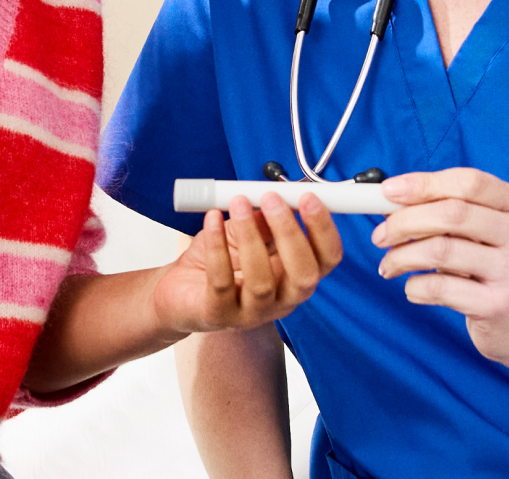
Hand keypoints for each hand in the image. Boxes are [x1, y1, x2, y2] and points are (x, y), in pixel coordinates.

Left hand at [153, 192, 342, 334]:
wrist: (180, 289)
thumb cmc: (220, 260)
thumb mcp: (246, 232)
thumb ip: (264, 218)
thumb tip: (279, 193)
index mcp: (296, 276)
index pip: (327, 259)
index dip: (324, 229)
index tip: (309, 197)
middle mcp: (282, 300)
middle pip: (304, 275)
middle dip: (291, 233)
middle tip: (271, 199)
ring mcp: (252, 313)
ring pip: (262, 282)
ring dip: (250, 236)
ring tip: (237, 204)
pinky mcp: (219, 315)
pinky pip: (222, 283)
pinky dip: (217, 246)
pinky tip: (212, 220)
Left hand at [372, 168, 508, 361]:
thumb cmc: (496, 269)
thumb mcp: (485, 234)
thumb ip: (448, 212)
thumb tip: (391, 201)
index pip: (468, 182)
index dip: (424, 183)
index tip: (388, 191)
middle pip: (452, 213)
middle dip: (404, 221)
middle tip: (380, 235)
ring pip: (441, 250)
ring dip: (401, 256)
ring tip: (390, 265)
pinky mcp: (498, 305)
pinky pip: (440, 288)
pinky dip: (414, 286)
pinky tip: (413, 288)